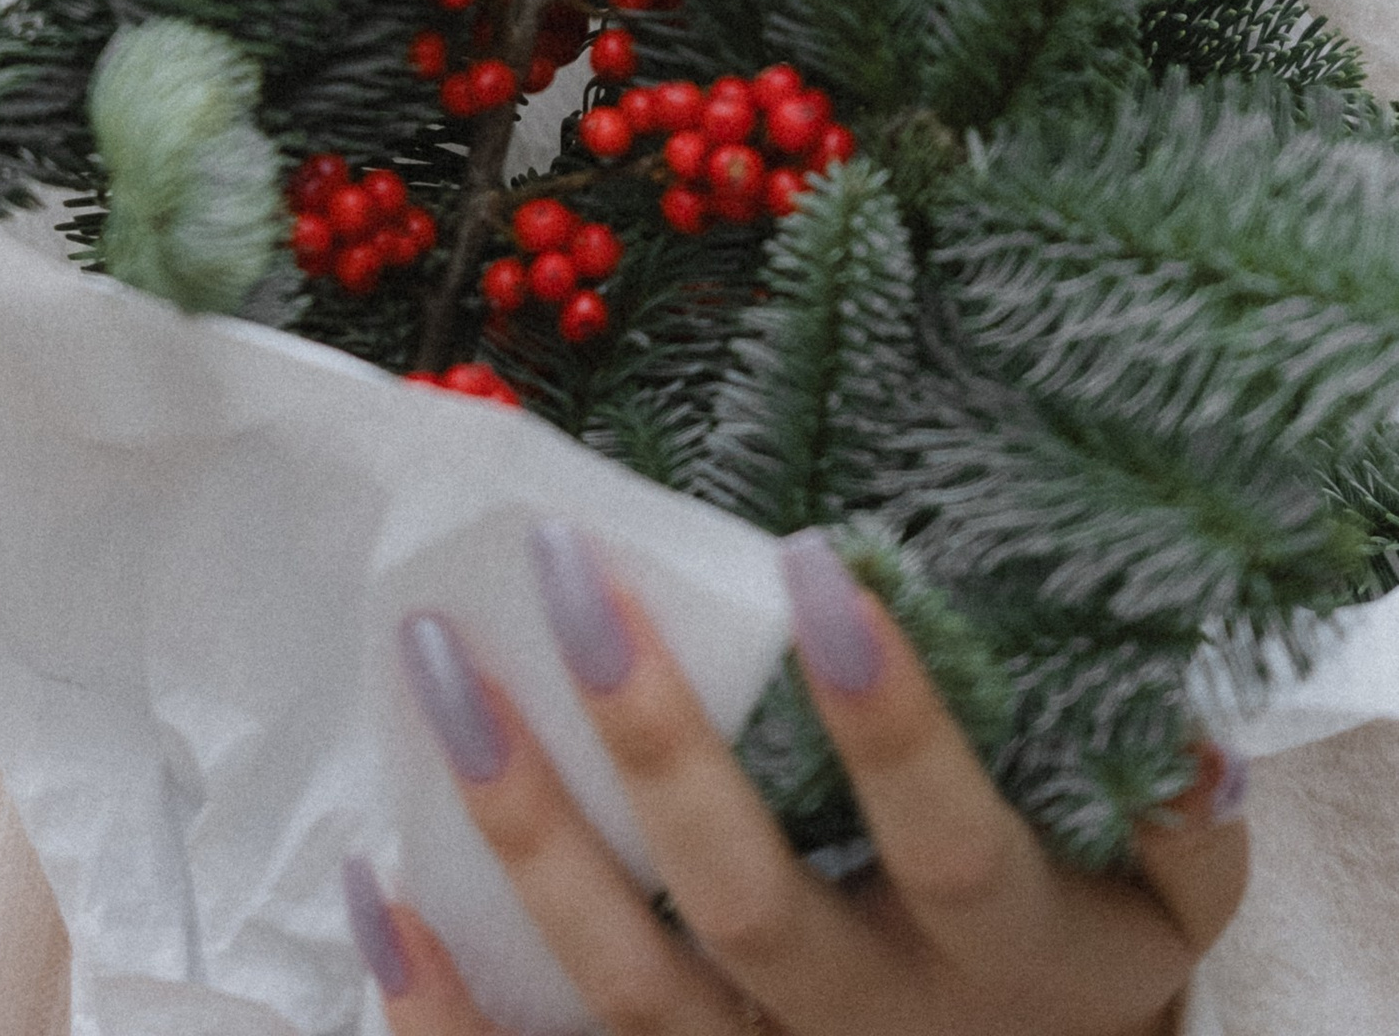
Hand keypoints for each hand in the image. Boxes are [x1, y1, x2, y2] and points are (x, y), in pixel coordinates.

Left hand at [347, 524, 1247, 1034]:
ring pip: (623, 981)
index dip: (887, 715)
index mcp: (988, 949)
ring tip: (437, 663)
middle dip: (652, 741)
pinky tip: (375, 880)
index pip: (940, 836)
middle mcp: (859, 1023)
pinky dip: (445, 1001)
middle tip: (567, 570)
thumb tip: (1178, 718)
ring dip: (522, 827)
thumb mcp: (1163, 905)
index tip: (819, 562)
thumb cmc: (1077, 956)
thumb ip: (1176, 818)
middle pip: (743, 902)